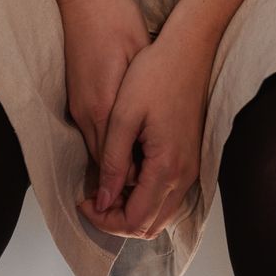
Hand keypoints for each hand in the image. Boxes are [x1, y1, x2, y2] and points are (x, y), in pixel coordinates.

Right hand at [57, 0, 152, 202]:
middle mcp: (87, 112)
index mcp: (105, 105)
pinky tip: (126, 141)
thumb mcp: (141, 57)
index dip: (137, 178)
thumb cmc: (117, 19)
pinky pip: (90, 133)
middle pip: (104, 165)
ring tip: (143, 169)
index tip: (158, 184)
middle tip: (152, 187)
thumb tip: (151, 131)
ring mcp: (77, 105)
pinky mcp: (73, 97)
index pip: (118, 163)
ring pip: (95, 151)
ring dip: (115, 163)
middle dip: (125, 179)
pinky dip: (106, 145)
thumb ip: (142, 98)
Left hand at [74, 20, 214, 240]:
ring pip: (161, 214)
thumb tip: (102, 202)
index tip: (83, 201)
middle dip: (117, 220)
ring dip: (133, 210)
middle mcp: (185, 176)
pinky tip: (128, 174)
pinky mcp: (192, 158)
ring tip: (107, 187)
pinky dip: (147, 197)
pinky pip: (169, 196)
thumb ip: (113, 162)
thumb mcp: (124, 115)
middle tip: (93, 199)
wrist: (189, 50)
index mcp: (166, 167)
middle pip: (150, 226)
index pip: (134, 221)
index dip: (104, 220)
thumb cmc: (154, 74)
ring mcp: (192, 168)